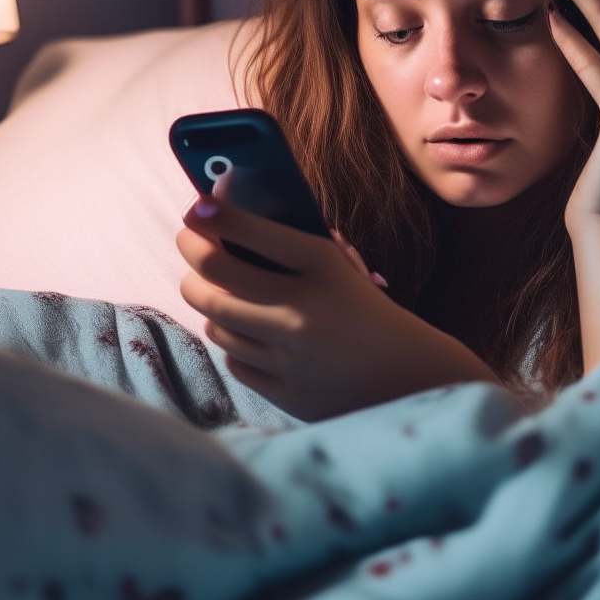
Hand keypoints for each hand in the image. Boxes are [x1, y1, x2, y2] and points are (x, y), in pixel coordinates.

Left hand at [175, 186, 496, 420]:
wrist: (409, 375)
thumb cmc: (366, 310)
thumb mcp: (340, 267)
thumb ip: (291, 244)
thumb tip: (223, 217)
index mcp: (324, 266)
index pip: (249, 231)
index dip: (211, 214)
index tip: (196, 208)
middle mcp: (302, 310)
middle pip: (211, 278)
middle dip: (191, 254)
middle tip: (190, 244)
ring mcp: (290, 355)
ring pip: (214, 320)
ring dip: (210, 301)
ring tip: (218, 290)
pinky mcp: (284, 391)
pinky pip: (234, 360)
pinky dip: (237, 344)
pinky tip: (249, 332)